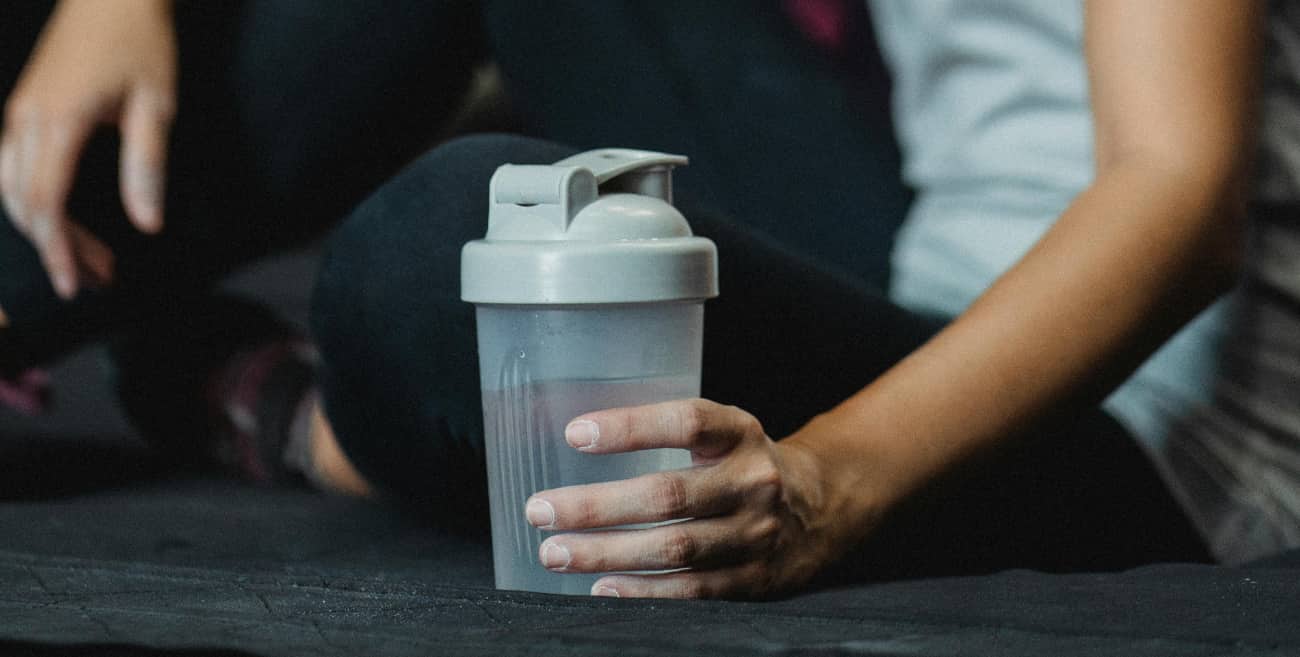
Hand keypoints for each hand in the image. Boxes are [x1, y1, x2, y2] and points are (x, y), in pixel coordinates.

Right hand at [0, 0, 176, 298]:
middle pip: (24, 205)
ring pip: (12, 188)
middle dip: (59, 248)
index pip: (46, 205)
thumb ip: (146, 166)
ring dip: (48, 229)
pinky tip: (68, 219)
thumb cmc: (139, 42)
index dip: (59, 251)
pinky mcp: (23, 107)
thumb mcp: (156, 106)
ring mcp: (17, 112)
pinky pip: (12, 167)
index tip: (76, 285)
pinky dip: (36, 201)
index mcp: (58, 122)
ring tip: (93, 258)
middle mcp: (25, 120)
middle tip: (99, 279)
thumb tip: (146, 224)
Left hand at [524, 399, 877, 598]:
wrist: (823, 507)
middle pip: (669, 495)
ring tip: (555, 552)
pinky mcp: (754, 579)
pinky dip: (643, 591)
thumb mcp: (720, 433)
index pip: (686, 422)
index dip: (630, 428)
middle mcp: (753, 481)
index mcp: (739, 433)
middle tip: (540, 510)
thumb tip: (573, 442)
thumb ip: (665, 435)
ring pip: (675, 548)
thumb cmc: (743, 465)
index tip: (575, 434)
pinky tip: (602, 586)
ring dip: (607, 553)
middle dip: (596, 506)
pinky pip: (691, 589)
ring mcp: (756, 533)